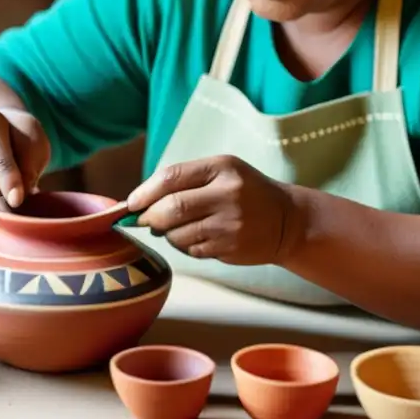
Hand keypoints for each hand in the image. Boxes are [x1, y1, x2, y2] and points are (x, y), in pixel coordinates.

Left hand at [126, 155, 298, 265]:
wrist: (288, 220)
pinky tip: (197, 238)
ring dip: (167, 234)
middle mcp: (227, 193)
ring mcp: (230, 223)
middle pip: (171, 208)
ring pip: (178, 233)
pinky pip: (192, 250)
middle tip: (145, 220)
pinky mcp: (231, 247)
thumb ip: (184, 181)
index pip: (171, 177)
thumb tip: (138, 203)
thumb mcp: (222, 172)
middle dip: (150, 217)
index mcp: (221, 168)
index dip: (144, 192)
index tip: (131, 203)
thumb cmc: (245, 192)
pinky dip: (185, 246)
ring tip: (176, 228)